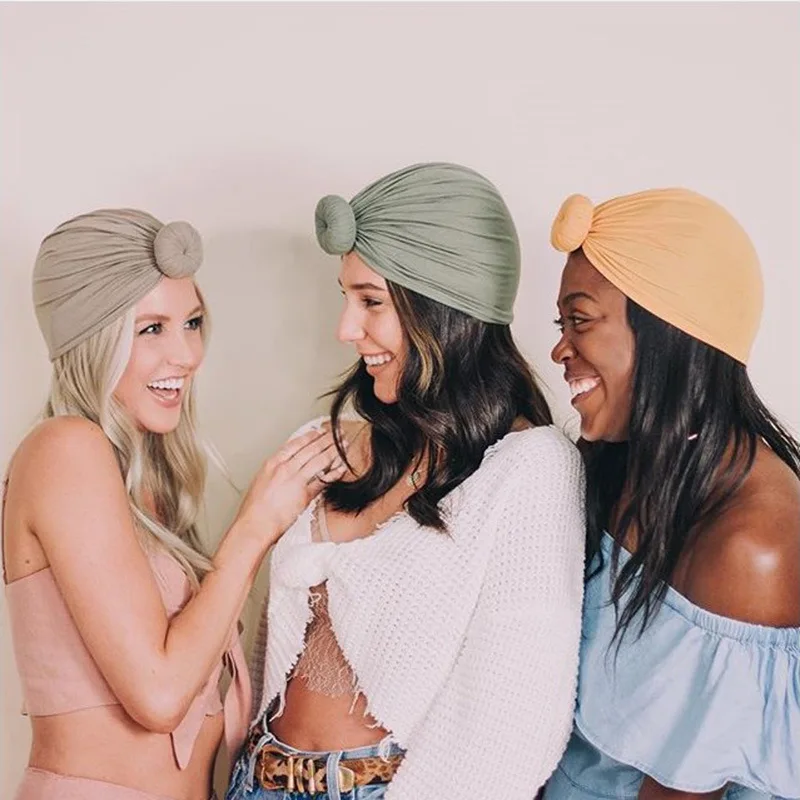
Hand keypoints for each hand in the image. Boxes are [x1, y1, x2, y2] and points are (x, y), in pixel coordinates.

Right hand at [234, 430, 345, 546]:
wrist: (254, 524)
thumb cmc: (255, 508)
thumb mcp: (262, 480)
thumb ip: (276, 470)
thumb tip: (288, 464)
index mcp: (273, 463)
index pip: (296, 443)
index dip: (310, 436)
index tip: (320, 431)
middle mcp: (285, 468)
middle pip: (310, 448)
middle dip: (326, 439)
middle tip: (337, 433)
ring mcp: (295, 480)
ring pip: (319, 460)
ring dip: (334, 450)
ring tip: (344, 445)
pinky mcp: (304, 495)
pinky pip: (324, 480)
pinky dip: (334, 472)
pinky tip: (341, 467)